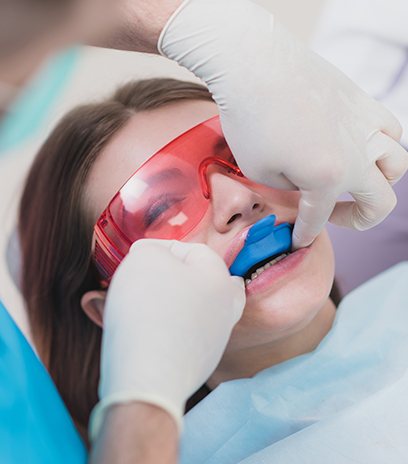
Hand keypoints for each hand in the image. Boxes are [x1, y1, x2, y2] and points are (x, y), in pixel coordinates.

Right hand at [90, 239, 244, 439]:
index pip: (193, 250)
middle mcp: (225, 308)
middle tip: (151, 278)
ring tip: (142, 303)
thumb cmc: (148, 310)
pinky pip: (183, 336)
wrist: (148, 377)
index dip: (161, 248)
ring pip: (195, 309)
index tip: (135, 256)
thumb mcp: (144, 259)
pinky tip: (145, 330)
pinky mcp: (199, 364)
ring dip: (170, 302)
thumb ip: (151, 249)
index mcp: (219, 278)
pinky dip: (167, 328)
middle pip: (204, 281)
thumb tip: (152, 257)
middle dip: (176, 276)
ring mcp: (215, 339)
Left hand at [159, 0, 407, 247]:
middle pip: (380, 202)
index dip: (305, 234)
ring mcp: (365, 125)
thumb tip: (303, 186)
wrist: (254, 64)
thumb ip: (289, 188)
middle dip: (358, 220)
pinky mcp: (362, 100)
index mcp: (328, 178)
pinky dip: (383, 145)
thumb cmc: (250, 119)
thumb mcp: (259, 171)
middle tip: (335, 216)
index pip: (319, 218)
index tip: (297, 241)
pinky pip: (390, 129)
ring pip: (397, 164)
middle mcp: (357, 155)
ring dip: (380, 182)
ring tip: (355, 181)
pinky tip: (361, 145)